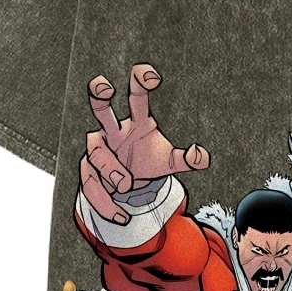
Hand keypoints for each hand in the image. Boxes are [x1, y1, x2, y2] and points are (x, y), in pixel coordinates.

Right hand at [80, 63, 209, 222]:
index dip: (140, 83)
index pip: (137, 98)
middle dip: (99, 95)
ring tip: (126, 185)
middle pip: (101, 109)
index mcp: (136, 123)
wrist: (130, 185)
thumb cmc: (149, 162)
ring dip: (110, 169)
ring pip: (96, 154)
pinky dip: (105, 203)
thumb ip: (186, 158)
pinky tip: (121, 216)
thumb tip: (203, 156)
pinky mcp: (89, 172)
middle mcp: (112, 131)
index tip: (151, 74)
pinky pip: (91, 185)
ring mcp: (98, 150)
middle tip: (103, 85)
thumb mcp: (170, 161)